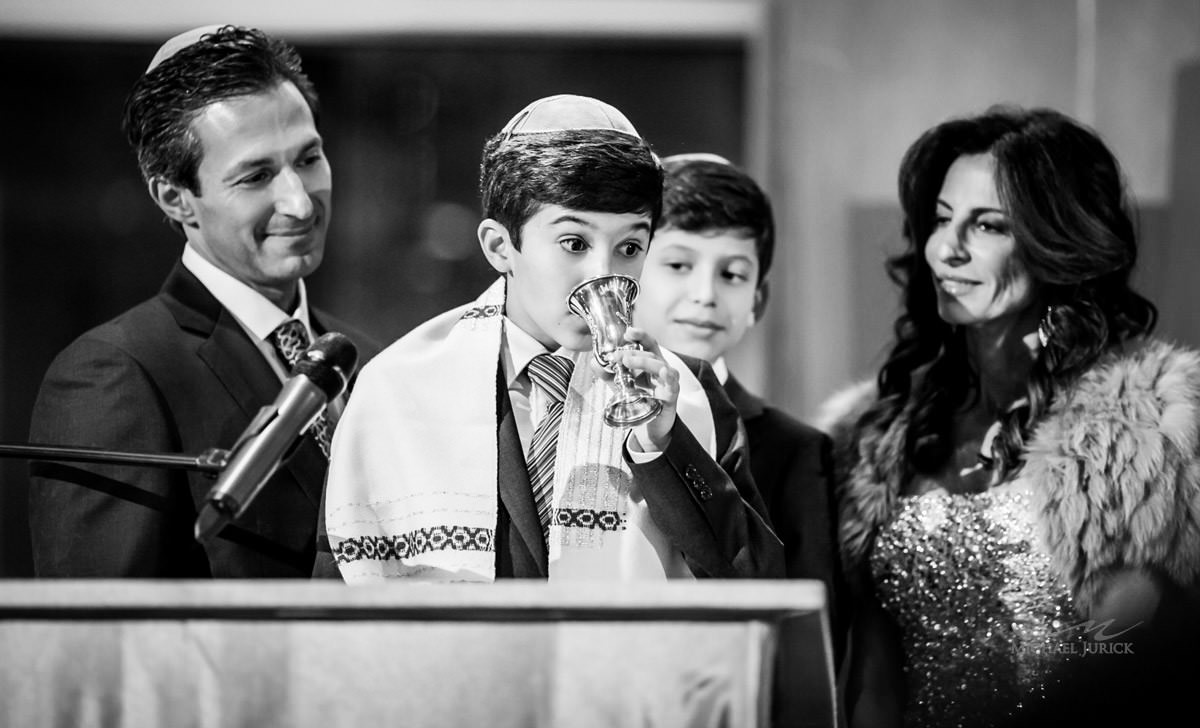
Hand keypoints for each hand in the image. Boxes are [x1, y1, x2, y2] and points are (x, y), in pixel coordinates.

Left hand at [605, 326, 677, 449]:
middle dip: (633, 353)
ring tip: (628, 360)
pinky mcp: (671, 396)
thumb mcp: (620, 386)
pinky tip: (663, 372)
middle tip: (618, 355)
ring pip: (661, 366)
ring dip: (644, 361)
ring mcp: (668, 382)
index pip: (647, 344)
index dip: (640, 336)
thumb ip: (608, 373)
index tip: (628, 332)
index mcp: (651, 364)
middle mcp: (661, 370)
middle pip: (651, 354)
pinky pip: (672, 384)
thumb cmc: (640, 403)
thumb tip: (594, 361)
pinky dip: (668, 377)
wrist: (650, 428)